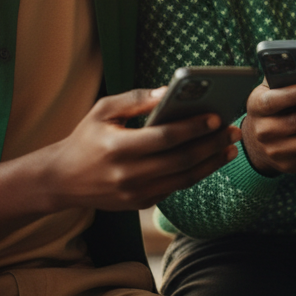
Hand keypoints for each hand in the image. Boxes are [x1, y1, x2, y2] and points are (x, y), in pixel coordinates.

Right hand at [46, 88, 240, 211]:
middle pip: (181, 160)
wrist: (60, 181)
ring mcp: (134, 193)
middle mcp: (127, 174)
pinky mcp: (139, 204)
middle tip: (234, 131)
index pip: (164, 138)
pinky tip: (211, 160)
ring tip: (230, 148)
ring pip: (183, 180)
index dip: (193, 127)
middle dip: (212, 145)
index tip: (217, 116)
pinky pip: (174, 188)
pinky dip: (195, 175)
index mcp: (117, 147)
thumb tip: (170, 91)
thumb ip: (136, 99)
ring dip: (211, 163)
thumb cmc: (86, 138)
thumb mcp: (103, 110)